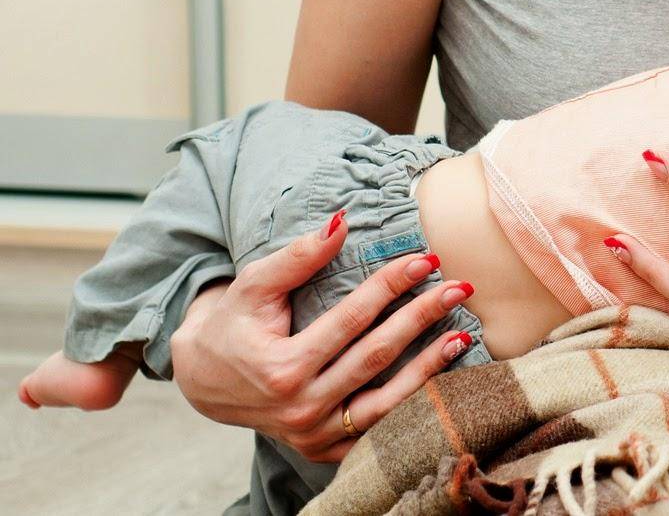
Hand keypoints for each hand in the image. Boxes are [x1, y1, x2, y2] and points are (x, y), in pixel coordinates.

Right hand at [170, 214, 476, 462]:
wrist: (203, 382)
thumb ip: (298, 256)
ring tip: (464, 335)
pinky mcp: (324, 449)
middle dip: (421, 318)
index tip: (426, 259)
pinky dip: (412, 405)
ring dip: (429, 367)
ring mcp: (313, 434)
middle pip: (374, 357)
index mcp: (281, 367)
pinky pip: (378, 429)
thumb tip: (343, 220)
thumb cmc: (232, 324)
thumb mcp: (254, 285)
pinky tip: (442, 379)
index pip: (351, 319)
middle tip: (459, 287)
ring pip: (385, 402)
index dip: (391, 286)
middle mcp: (299, 408)